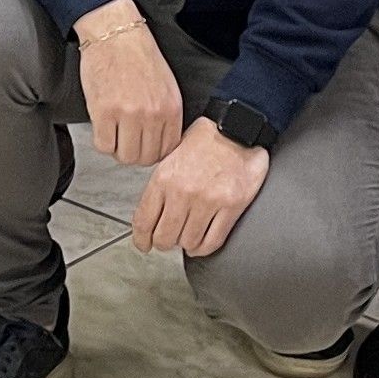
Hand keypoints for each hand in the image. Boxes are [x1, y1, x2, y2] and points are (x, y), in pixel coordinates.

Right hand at [76, 2, 183, 167]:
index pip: (167, 150)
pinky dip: (102, 142)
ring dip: (118, 150)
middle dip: (135, 153)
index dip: (153, 151)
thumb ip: (166, 114)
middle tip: (126, 141)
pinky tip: (103, 128)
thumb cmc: (137, 54)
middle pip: (146, 157)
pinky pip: (104, 145)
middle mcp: (153, 114)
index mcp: (171, 108)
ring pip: (125, 156)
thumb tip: (159, 141)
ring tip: (114, 135)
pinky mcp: (104, 112)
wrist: (114, 32)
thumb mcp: (166, 84)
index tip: (144, 145)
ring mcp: (128, 114)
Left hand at [130, 116, 271, 258]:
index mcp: (164, 178)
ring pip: (188, 242)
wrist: (236, 128)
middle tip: (167, 240)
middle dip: (164, 243)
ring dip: (185, 244)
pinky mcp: (231, 207)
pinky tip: (200, 244)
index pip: (144, 221)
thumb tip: (151, 213)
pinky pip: (212, 241)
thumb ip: (160, 185)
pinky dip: (204, 248)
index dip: (142, 239)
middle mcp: (183, 192)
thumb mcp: (170, 156)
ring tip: (186, 238)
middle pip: (165, 237)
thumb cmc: (205, 140)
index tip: (144, 244)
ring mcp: (207, 201)